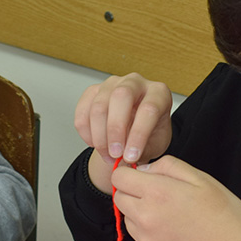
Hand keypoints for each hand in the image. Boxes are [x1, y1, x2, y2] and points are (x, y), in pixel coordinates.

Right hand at [74, 73, 172, 191]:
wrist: (135, 130)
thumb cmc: (150, 134)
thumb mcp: (155, 144)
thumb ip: (143, 149)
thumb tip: (127, 158)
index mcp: (158, 92)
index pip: (148, 109)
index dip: (138, 135)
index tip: (131, 156)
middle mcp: (135, 83)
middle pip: (121, 96)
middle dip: (115, 129)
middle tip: (115, 153)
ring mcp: (112, 84)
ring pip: (98, 106)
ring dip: (100, 136)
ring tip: (107, 155)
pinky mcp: (93, 91)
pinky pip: (83, 112)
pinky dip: (86, 133)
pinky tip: (96, 144)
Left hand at [116, 156, 240, 240]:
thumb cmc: (226, 217)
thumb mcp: (202, 179)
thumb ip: (168, 167)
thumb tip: (145, 169)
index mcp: (157, 192)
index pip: (119, 176)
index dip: (129, 172)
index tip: (142, 175)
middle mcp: (145, 217)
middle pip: (119, 197)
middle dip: (132, 191)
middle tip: (159, 193)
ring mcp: (146, 240)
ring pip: (128, 218)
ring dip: (140, 212)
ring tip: (171, 214)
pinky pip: (140, 238)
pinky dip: (150, 232)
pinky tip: (175, 231)